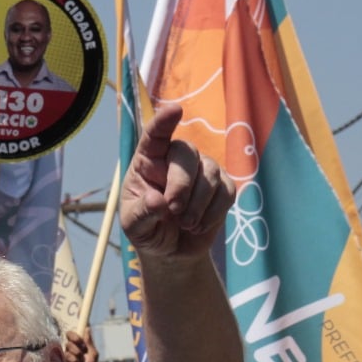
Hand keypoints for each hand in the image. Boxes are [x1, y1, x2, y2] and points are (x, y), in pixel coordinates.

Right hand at [63, 327, 96, 361]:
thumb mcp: (93, 355)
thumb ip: (89, 342)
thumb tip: (88, 327)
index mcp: (80, 345)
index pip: (73, 334)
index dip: (75, 335)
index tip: (78, 338)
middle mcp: (72, 348)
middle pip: (70, 340)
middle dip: (77, 347)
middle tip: (82, 354)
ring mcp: (66, 355)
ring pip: (68, 348)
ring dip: (76, 356)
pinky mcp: (61, 361)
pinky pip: (65, 356)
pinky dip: (72, 361)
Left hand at [120, 104, 234, 259]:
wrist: (171, 251)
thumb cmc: (147, 230)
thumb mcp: (135, 227)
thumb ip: (142, 213)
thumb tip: (158, 200)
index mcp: (148, 161)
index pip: (156, 135)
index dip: (164, 122)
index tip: (175, 110)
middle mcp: (176, 159)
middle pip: (187, 153)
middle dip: (182, 184)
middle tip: (174, 210)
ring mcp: (202, 170)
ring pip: (210, 173)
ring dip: (198, 204)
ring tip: (185, 224)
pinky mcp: (222, 187)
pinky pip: (227, 191)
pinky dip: (213, 213)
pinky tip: (198, 226)